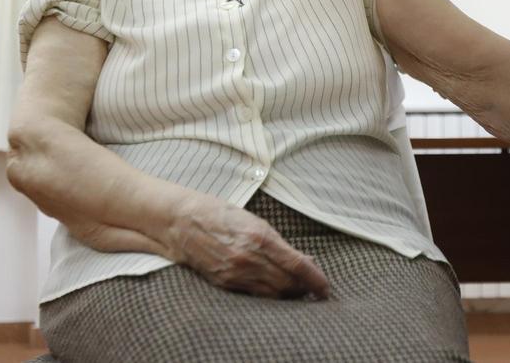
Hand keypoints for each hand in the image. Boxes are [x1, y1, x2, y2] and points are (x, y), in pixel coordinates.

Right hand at [166, 194, 330, 299]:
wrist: (183, 222)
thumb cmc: (221, 215)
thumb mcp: (255, 221)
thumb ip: (279, 243)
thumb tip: (305, 260)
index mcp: (259, 238)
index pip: (297, 265)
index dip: (315, 279)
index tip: (325, 287)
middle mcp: (249, 258)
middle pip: (288, 284)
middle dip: (304, 288)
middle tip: (314, 287)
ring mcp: (235, 273)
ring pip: (273, 294)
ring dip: (289, 294)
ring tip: (298, 290)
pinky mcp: (225, 283)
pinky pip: (255, 295)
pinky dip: (270, 294)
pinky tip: (277, 289)